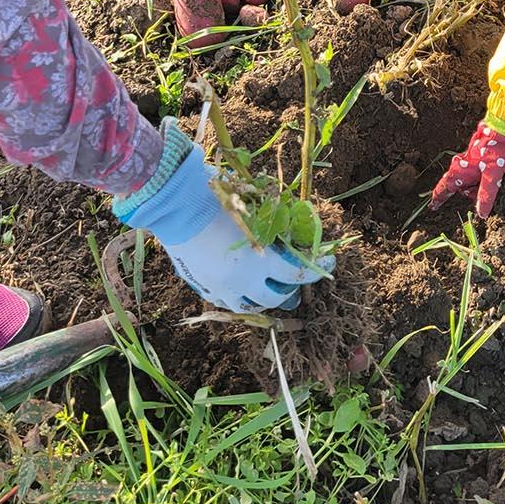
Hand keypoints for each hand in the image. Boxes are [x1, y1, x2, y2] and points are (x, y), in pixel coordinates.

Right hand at [115, 143, 331, 311]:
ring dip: (264, 299)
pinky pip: (226, 302)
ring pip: (250, 307)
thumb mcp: (254, 209)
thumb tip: (292, 230)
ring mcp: (221, 288)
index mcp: (260, 260)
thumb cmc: (217, 197)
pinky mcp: (202, 286)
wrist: (176, 203)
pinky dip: (239, 297)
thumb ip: (275, 225)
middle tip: (296, 284)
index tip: (329, 262)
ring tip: (270, 289)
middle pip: (275, 298)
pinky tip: (242, 288)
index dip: (317, 270)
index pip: (297, 274)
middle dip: (291, 292)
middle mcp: (243, 281)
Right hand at [429, 122, 504, 216]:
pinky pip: (476, 171)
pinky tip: (493, 172)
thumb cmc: (498, 149)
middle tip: (486, 190)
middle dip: (471, 192)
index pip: (445, 187)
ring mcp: (468, 158)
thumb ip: (486, 194)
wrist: (504, 127)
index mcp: (461, 170)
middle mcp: (461, 164)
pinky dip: (482, 176)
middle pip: (461, 186)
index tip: (433, 206)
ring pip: (469, 178)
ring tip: (494, 178)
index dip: (439, 197)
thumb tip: (481, 213)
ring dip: (479, 183)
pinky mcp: (477, 154)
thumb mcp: (493, 175)